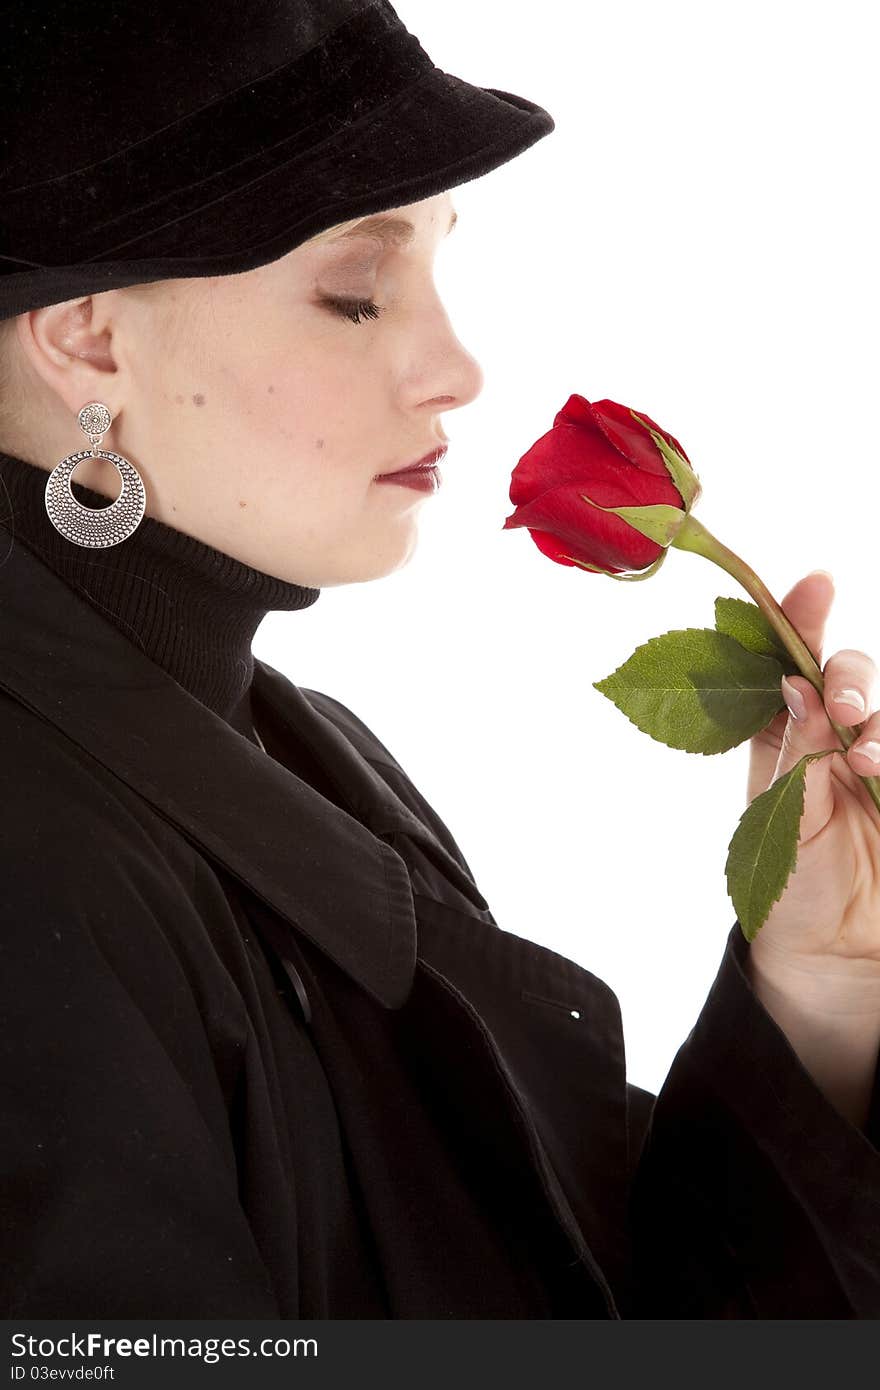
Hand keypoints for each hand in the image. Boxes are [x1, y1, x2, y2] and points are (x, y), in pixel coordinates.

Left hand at [746, 570, 879, 985]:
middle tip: (844, 706)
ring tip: (868, 762)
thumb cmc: (788, 886)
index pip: (797, 663)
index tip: (816, 585)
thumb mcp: (780, 817)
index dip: (803, 619)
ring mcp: (877, 763)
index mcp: (788, 736)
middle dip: (853, 678)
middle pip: (855, 677)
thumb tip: (796, 683)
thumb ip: (796, 751)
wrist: (831, 959)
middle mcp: (837, 741)